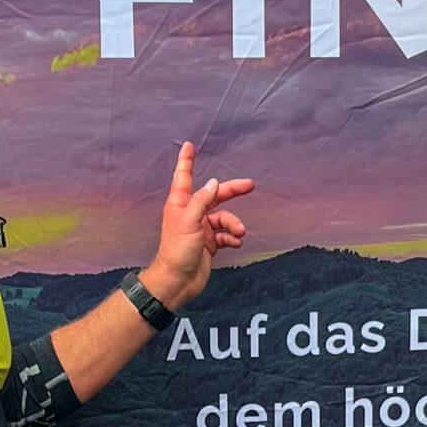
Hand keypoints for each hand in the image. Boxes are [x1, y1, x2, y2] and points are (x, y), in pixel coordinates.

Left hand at [142, 141, 252, 308]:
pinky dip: (232, 237)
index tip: (188, 145)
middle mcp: (191, 213)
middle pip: (214, 195)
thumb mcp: (189, 221)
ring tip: (240, 233)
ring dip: (234, 225)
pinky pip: (225, 235)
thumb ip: (202, 200)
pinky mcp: (209, 244)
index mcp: (181, 204)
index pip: (184, 177)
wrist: (178, 281)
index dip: (186, 161)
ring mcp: (201, 229)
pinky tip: (236, 242)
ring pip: (224, 218)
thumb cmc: (177, 251)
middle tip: (250, 185)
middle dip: (232, 191)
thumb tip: (214, 183)